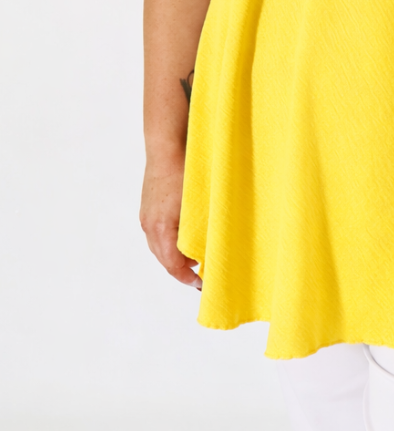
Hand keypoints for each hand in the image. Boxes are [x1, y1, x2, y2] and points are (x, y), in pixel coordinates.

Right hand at [139, 160, 201, 288]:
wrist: (167, 146)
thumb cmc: (186, 171)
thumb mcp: (199, 205)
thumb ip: (201, 230)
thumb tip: (211, 249)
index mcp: (162, 228)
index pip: (172, 265)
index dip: (187, 278)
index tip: (201, 284)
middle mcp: (149, 225)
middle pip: (163, 259)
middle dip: (181, 270)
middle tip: (200, 275)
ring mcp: (146, 216)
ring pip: (158, 246)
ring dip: (174, 255)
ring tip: (194, 258)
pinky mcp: (147, 208)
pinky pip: (156, 233)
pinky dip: (168, 241)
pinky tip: (183, 237)